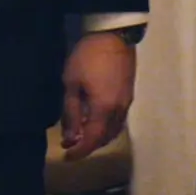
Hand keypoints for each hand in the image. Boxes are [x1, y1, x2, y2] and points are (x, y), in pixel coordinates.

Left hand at [61, 31, 136, 159]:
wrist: (113, 38)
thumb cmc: (87, 58)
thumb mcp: (71, 83)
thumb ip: (71, 112)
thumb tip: (70, 138)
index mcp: (104, 109)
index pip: (92, 139)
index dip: (80, 151)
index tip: (67, 157)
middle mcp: (119, 111)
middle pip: (104, 138)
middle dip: (87, 145)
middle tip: (69, 145)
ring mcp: (126, 104)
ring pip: (113, 131)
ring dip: (97, 137)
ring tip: (79, 135)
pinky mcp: (128, 96)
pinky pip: (118, 121)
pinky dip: (105, 127)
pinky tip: (93, 122)